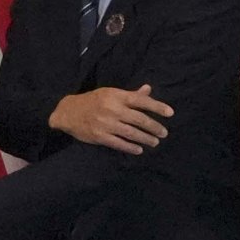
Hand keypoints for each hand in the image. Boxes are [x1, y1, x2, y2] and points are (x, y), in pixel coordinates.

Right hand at [51, 84, 172, 153]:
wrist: (68, 112)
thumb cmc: (93, 100)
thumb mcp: (111, 93)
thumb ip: (130, 94)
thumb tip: (148, 89)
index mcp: (116, 96)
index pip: (141, 101)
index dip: (157, 106)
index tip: (170, 113)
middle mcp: (113, 109)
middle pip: (139, 119)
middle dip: (154, 127)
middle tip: (164, 133)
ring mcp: (106, 124)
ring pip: (131, 133)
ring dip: (146, 139)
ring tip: (155, 142)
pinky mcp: (100, 136)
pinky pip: (119, 143)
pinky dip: (131, 147)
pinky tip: (139, 150)